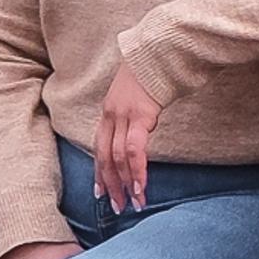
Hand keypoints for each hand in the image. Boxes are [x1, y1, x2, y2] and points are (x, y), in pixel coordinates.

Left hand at [93, 64, 162, 214]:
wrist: (159, 51)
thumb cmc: (152, 73)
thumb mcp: (135, 96)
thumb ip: (133, 116)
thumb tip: (139, 133)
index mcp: (108, 112)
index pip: (99, 149)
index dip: (99, 173)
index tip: (101, 193)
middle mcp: (111, 115)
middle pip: (104, 158)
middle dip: (110, 186)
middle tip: (117, 208)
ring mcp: (124, 116)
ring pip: (118, 158)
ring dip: (125, 184)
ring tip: (133, 203)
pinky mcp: (140, 116)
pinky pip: (134, 149)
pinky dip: (136, 170)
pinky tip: (140, 185)